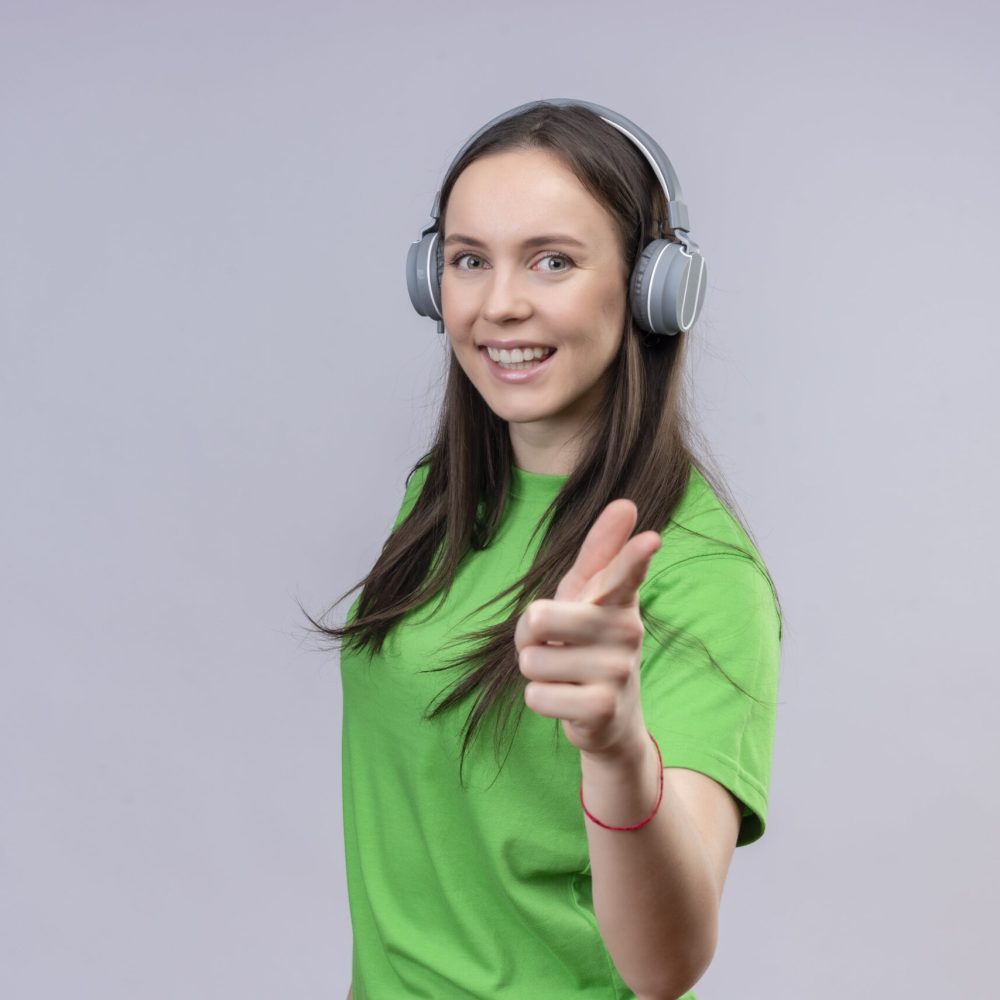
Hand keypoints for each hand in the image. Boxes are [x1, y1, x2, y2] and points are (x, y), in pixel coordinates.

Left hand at [515, 498, 661, 760]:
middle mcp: (626, 631)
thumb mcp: (589, 593)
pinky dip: (540, 699)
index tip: (651, 539)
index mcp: (618, 598)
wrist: (608, 715)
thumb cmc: (589, 639)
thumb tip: (626, 502)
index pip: (626, 572)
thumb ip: (601, 550)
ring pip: (531, 660)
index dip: (633, 555)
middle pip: (538, 618)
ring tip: (563, 673)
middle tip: (554, 643)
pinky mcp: (602, 708)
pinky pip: (535, 695)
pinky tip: (567, 700)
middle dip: (529, 635)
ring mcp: (617, 671)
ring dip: (535, 670)